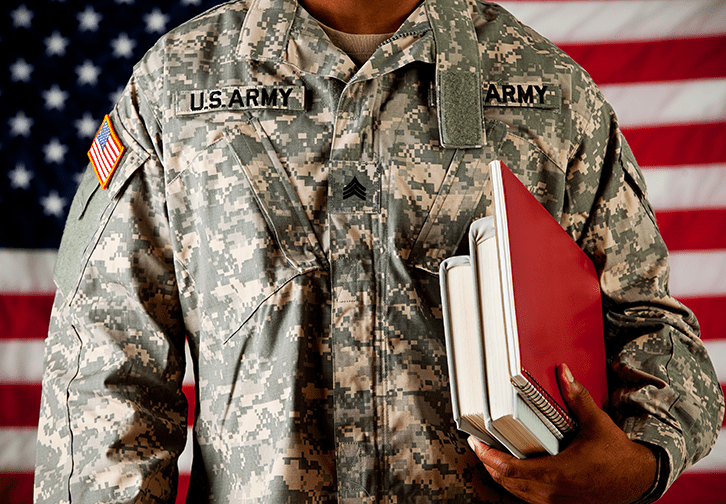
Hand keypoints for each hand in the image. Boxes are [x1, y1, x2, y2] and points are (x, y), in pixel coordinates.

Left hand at [468, 364, 657, 503]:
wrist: (638, 480)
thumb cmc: (617, 455)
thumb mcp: (596, 422)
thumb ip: (577, 397)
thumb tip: (564, 373)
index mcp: (557, 472)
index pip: (510, 469)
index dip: (488, 457)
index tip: (477, 443)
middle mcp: (552, 491)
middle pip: (506, 481)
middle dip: (488, 462)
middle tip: (479, 443)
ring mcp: (555, 501)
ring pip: (514, 492)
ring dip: (499, 474)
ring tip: (490, 453)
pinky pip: (527, 497)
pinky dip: (514, 483)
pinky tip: (512, 469)